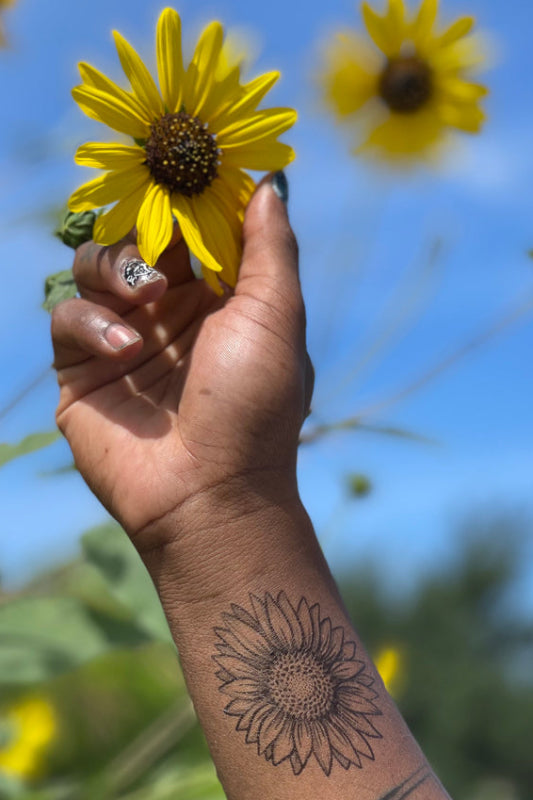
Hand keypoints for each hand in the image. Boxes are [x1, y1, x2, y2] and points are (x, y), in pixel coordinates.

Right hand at [52, 176, 312, 555]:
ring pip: (93, 265)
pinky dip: (91, 322)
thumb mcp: (275, 316)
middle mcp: (169, 312)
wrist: (211, 494)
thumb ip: (270, 247)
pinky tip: (126, 350)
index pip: (191, 227)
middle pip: (136, 236)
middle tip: (162, 238)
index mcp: (218, 297)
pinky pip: (67, 316)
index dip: (186, 197)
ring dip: (115, 268)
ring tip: (147, 296)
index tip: (183, 168)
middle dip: (144, 229)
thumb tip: (268, 182)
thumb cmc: (255, 404)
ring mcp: (123, 338)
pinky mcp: (83, 368)